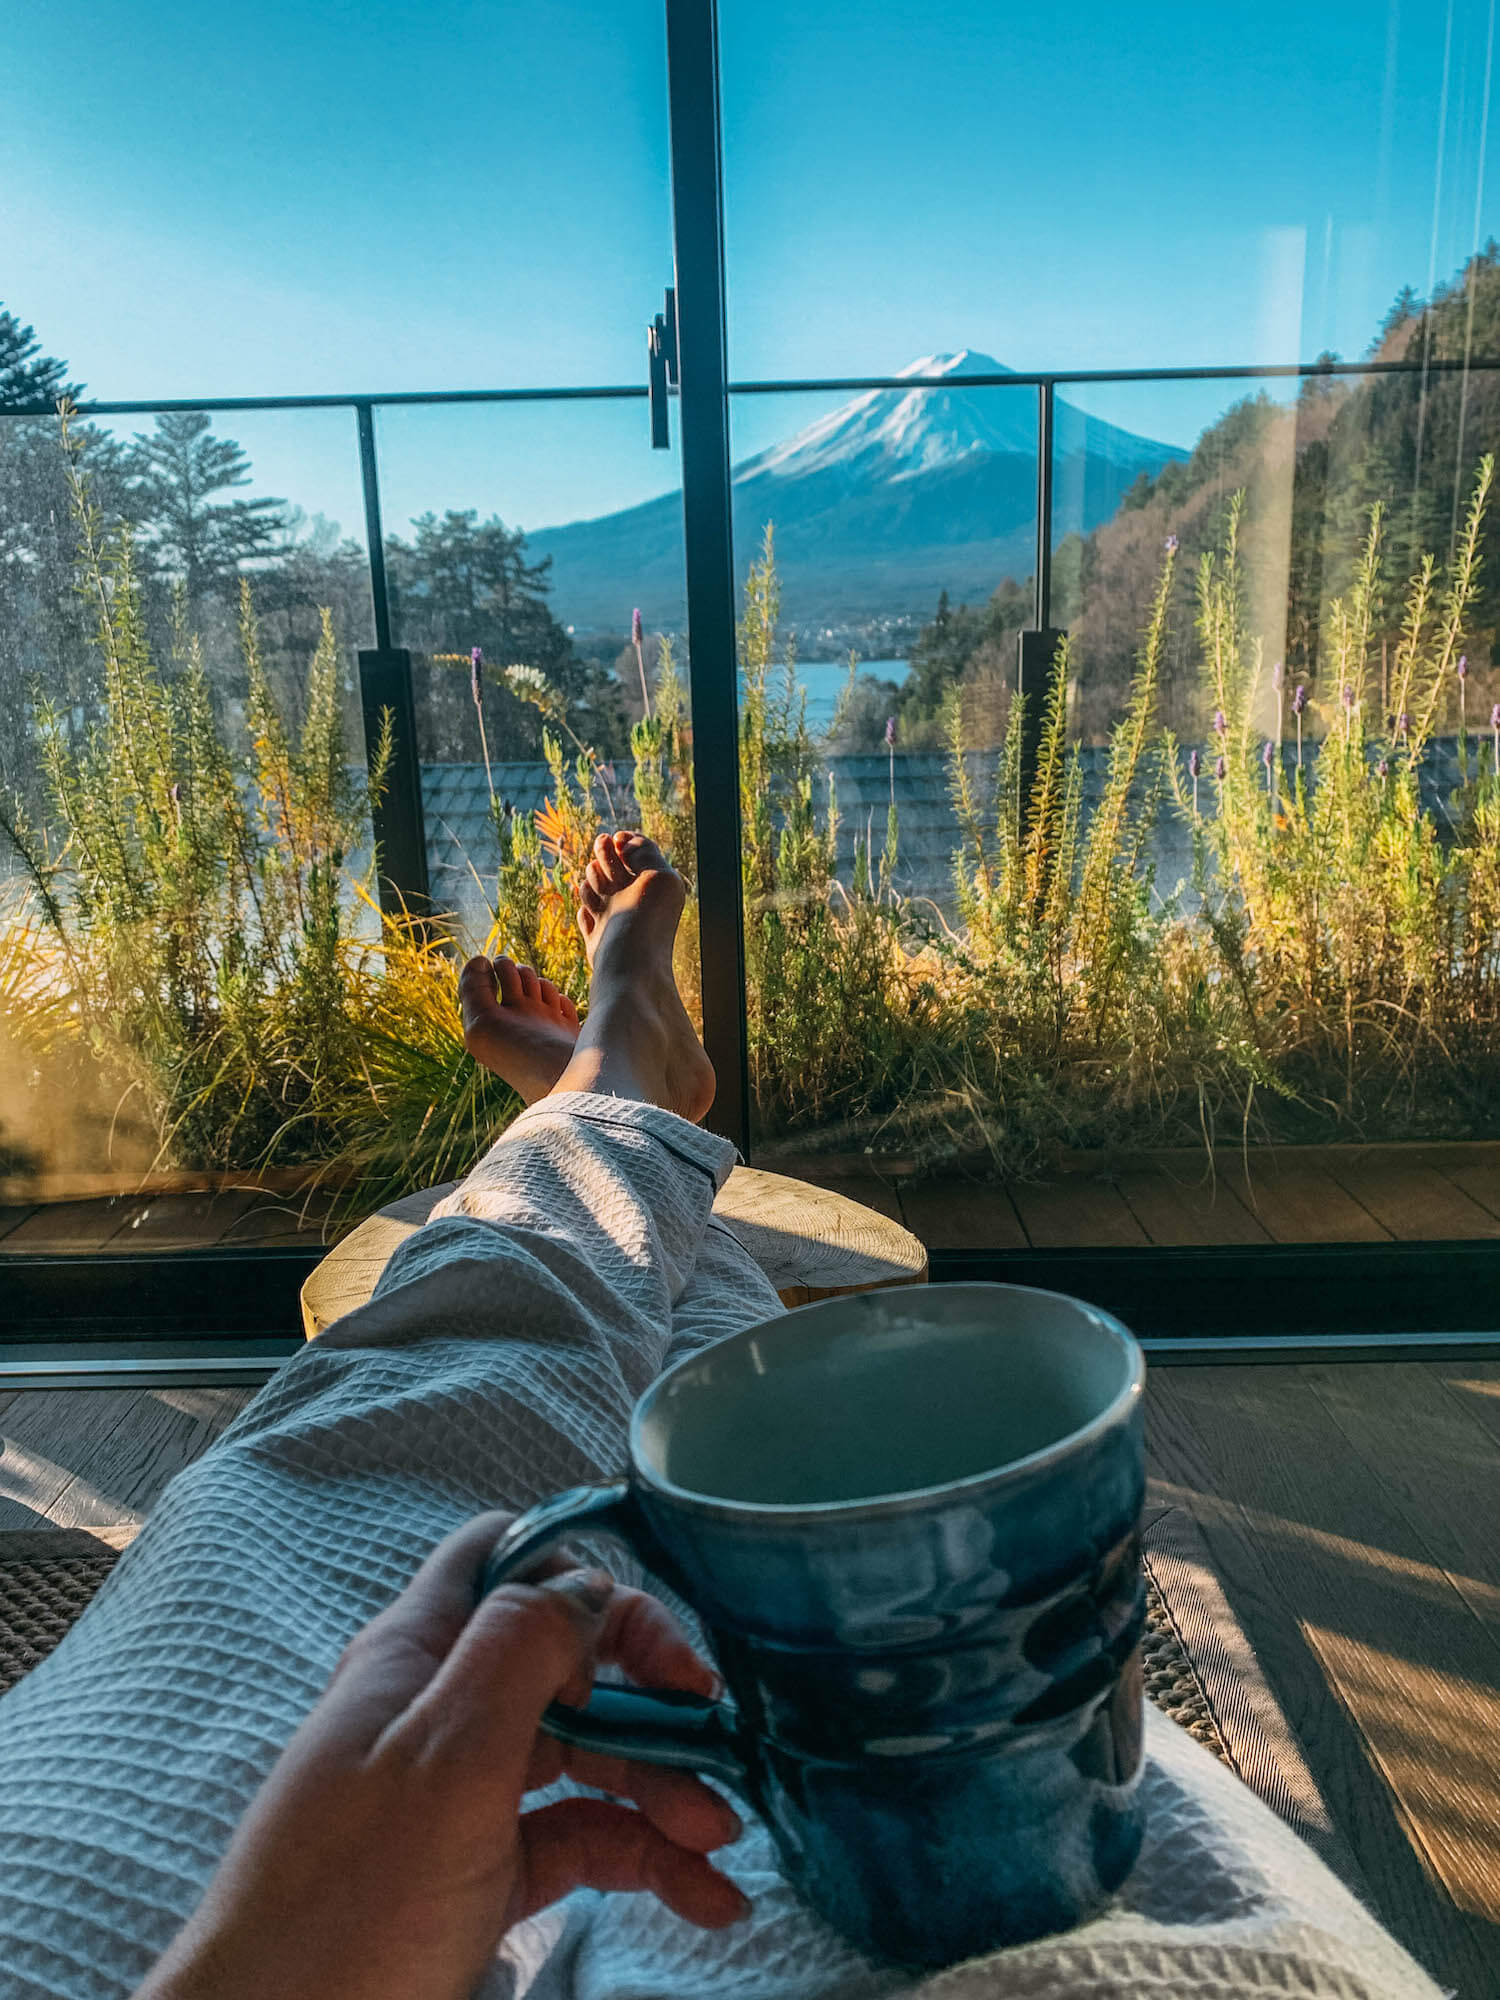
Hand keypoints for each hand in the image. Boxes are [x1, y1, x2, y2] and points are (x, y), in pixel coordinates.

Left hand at [134, 1511, 748, 1999]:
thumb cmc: (350, 1901)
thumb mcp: (446, 1759)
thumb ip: (520, 1651)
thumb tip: (589, 1585)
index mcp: (416, 1655)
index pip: (507, 1562)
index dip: (589, 1582)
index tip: (662, 1652)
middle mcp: (440, 1712)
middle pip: (566, 1667)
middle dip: (652, 1703)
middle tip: (722, 1750)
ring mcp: (460, 1796)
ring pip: (582, 1759)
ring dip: (661, 1790)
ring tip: (721, 1846)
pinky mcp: (478, 1874)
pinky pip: (574, 1840)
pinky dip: (639, 1859)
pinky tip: (700, 1894)